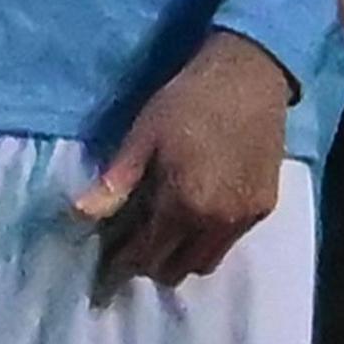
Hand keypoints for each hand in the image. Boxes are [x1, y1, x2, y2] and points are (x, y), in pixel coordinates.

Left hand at [71, 30, 291, 289]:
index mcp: (182, 204)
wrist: (249, 74)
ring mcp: (244, 218)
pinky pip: (230, 242)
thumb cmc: (188, 99)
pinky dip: (209, 239)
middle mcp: (215, 222)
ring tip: (168, 230)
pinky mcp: (263, 208)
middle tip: (135, 241)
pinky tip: (199, 212)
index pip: (144, 255)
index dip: (121, 263)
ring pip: (205, 262)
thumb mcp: (144, 134)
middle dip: (150, 262)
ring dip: (182, 255)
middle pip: (175, 269)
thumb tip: (80, 215)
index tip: (106, 261)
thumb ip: (117, 182)